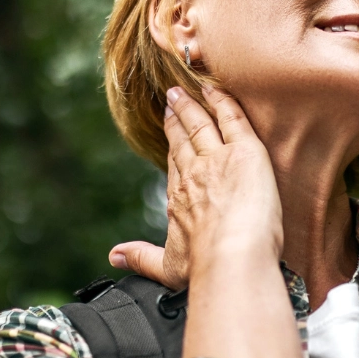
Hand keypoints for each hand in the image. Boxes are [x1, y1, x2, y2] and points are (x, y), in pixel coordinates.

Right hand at [108, 84, 303, 357]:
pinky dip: (223, 100)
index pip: (175, 163)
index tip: (168, 130)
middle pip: (183, 138)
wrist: (229, 259)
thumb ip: (141, 259)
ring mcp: (217, 159)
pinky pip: (231, 117)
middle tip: (172, 99)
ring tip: (185, 91)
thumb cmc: (204, 267)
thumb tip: (113, 257)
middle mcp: (193, 173)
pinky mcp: (244, 151)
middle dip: (177, 118)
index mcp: (178, 198)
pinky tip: (216, 89)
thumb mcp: (168, 268)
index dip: (172, 144)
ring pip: (202, 123)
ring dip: (193, 105)